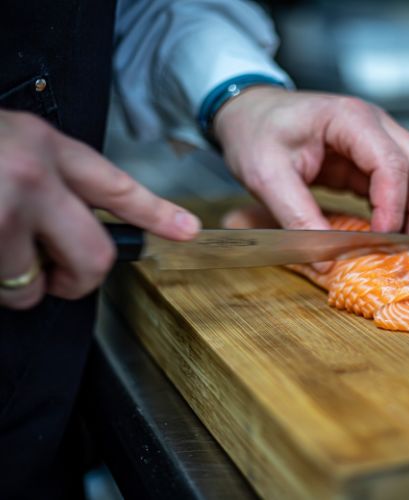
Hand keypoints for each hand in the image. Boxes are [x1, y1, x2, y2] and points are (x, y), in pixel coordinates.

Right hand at [0, 110, 200, 309]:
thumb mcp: (10, 143)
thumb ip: (50, 178)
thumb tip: (70, 225)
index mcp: (46, 146)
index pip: (117, 186)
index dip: (157, 213)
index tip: (187, 229)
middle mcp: (35, 174)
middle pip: (96, 254)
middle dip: (77, 280)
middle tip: (57, 280)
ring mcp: (7, 206)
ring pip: (38, 281)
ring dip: (20, 284)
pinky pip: (4, 288)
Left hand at [213, 87, 408, 234]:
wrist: (248, 113)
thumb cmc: (255, 132)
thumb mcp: (267, 177)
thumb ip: (297, 218)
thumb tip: (325, 261)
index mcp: (350, 119)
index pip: (391, 163)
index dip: (393, 206)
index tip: (381, 239)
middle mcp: (374, 124)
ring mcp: (376, 139)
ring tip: (401, 246)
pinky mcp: (369, 159)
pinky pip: (397, 185)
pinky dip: (398, 210)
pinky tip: (385, 235)